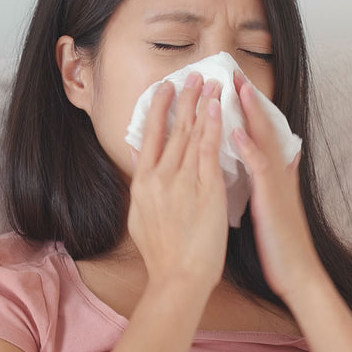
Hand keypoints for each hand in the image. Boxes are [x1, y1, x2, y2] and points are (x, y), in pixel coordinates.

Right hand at [127, 73, 227, 293]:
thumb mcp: (139, 216)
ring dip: (200, 105)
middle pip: (172, 129)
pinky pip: (208, 150)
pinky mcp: (205, 189)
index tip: (165, 89)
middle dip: (183, 99)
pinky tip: (216, 107)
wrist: (178, 276)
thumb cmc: (162, 255)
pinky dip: (212, 126)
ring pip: (191, 134)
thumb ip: (139, 185)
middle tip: (191, 75)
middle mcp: (160, 177)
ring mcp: (182, 181)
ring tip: (208, 81)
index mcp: (143, 183)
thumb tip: (135, 158)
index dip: (158, 110)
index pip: (149, 137)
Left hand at [230, 72, 323, 301]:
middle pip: (262, 127)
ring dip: (250, 113)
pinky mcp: (273, 199)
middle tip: (232, 71)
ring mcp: (277, 184)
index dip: (246, 108)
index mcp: (272, 174)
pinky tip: (235, 133)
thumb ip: (256, 184)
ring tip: (236, 87)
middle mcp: (278, 172)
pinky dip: (249, 149)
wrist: (295, 273)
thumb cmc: (276, 244)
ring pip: (263, 140)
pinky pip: (260, 170)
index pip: (258, 133)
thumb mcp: (264, 207)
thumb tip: (246, 170)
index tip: (231, 84)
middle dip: (248, 99)